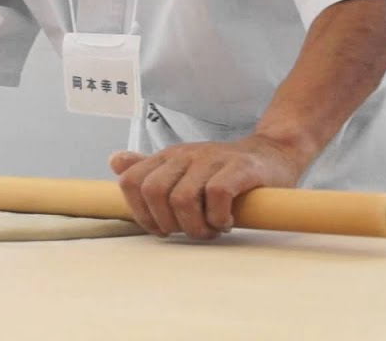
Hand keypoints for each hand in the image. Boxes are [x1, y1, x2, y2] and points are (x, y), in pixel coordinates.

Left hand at [108, 135, 305, 239]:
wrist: (271, 154)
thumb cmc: (222, 170)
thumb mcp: (182, 167)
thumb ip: (149, 168)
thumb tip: (114, 161)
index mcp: (167, 157)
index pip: (131, 182)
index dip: (140, 212)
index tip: (161, 228)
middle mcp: (185, 155)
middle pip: (154, 192)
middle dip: (167, 222)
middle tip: (188, 231)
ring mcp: (211, 159)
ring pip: (183, 198)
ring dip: (195, 225)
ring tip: (210, 229)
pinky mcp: (238, 168)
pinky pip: (217, 195)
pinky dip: (218, 217)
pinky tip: (226, 220)